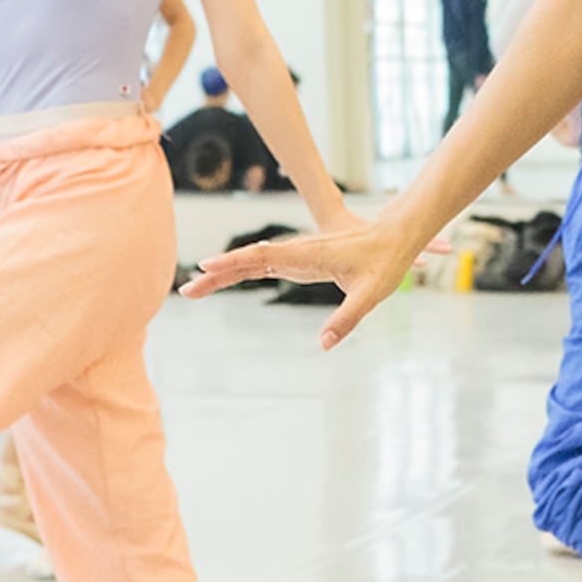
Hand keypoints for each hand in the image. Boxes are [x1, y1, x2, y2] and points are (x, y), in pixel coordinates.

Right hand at [186, 213, 416, 346]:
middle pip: (248, 260)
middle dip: (216, 274)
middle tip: (187, 290)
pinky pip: (263, 266)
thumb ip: (347, 319)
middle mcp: (297, 251)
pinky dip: (241, 272)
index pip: (262, 256)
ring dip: (223, 274)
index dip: (233, 262)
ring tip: (195, 288)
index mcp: (309, 254)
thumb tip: (324, 345)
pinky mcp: (300, 261)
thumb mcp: (370, 295)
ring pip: (251, 262)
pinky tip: (223, 280)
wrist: (395, 236)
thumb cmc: (384, 263)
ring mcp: (296, 255)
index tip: (206, 268)